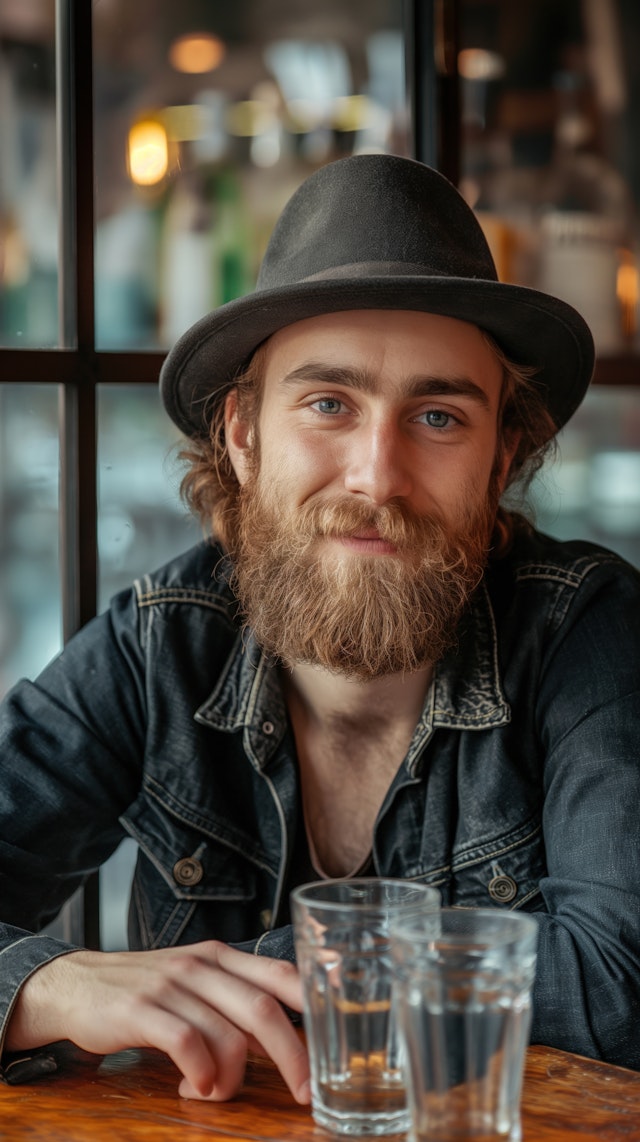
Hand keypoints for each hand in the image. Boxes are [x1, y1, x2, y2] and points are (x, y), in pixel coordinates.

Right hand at [5, 941, 309, 1102]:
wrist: (77, 985)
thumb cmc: (148, 992)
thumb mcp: (197, 985)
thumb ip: (238, 1005)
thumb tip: (288, 1042)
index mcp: (222, 957)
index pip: (282, 973)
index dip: (314, 1007)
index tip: (335, 1046)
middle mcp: (202, 965)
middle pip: (263, 1009)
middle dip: (292, 1056)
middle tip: (304, 1093)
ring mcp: (172, 985)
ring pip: (227, 1034)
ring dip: (230, 1078)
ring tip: (213, 1092)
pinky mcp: (142, 1009)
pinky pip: (187, 1044)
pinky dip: (199, 1074)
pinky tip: (191, 1087)